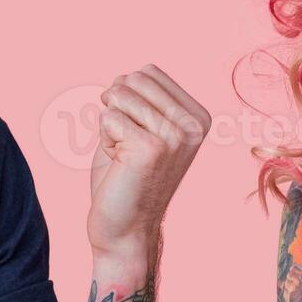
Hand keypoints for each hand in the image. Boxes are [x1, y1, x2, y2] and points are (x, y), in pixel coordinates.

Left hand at [86, 65, 209, 266]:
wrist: (125, 229)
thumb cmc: (125, 177)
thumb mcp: (141, 127)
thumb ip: (139, 98)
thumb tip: (125, 76)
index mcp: (198, 117)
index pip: (148, 72)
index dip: (127, 99)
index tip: (136, 134)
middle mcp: (193, 125)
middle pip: (133, 79)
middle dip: (116, 108)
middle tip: (126, 145)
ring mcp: (175, 136)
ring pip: (118, 95)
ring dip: (110, 126)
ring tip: (124, 156)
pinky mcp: (151, 147)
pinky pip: (108, 117)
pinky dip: (104, 139)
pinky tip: (119, 165)